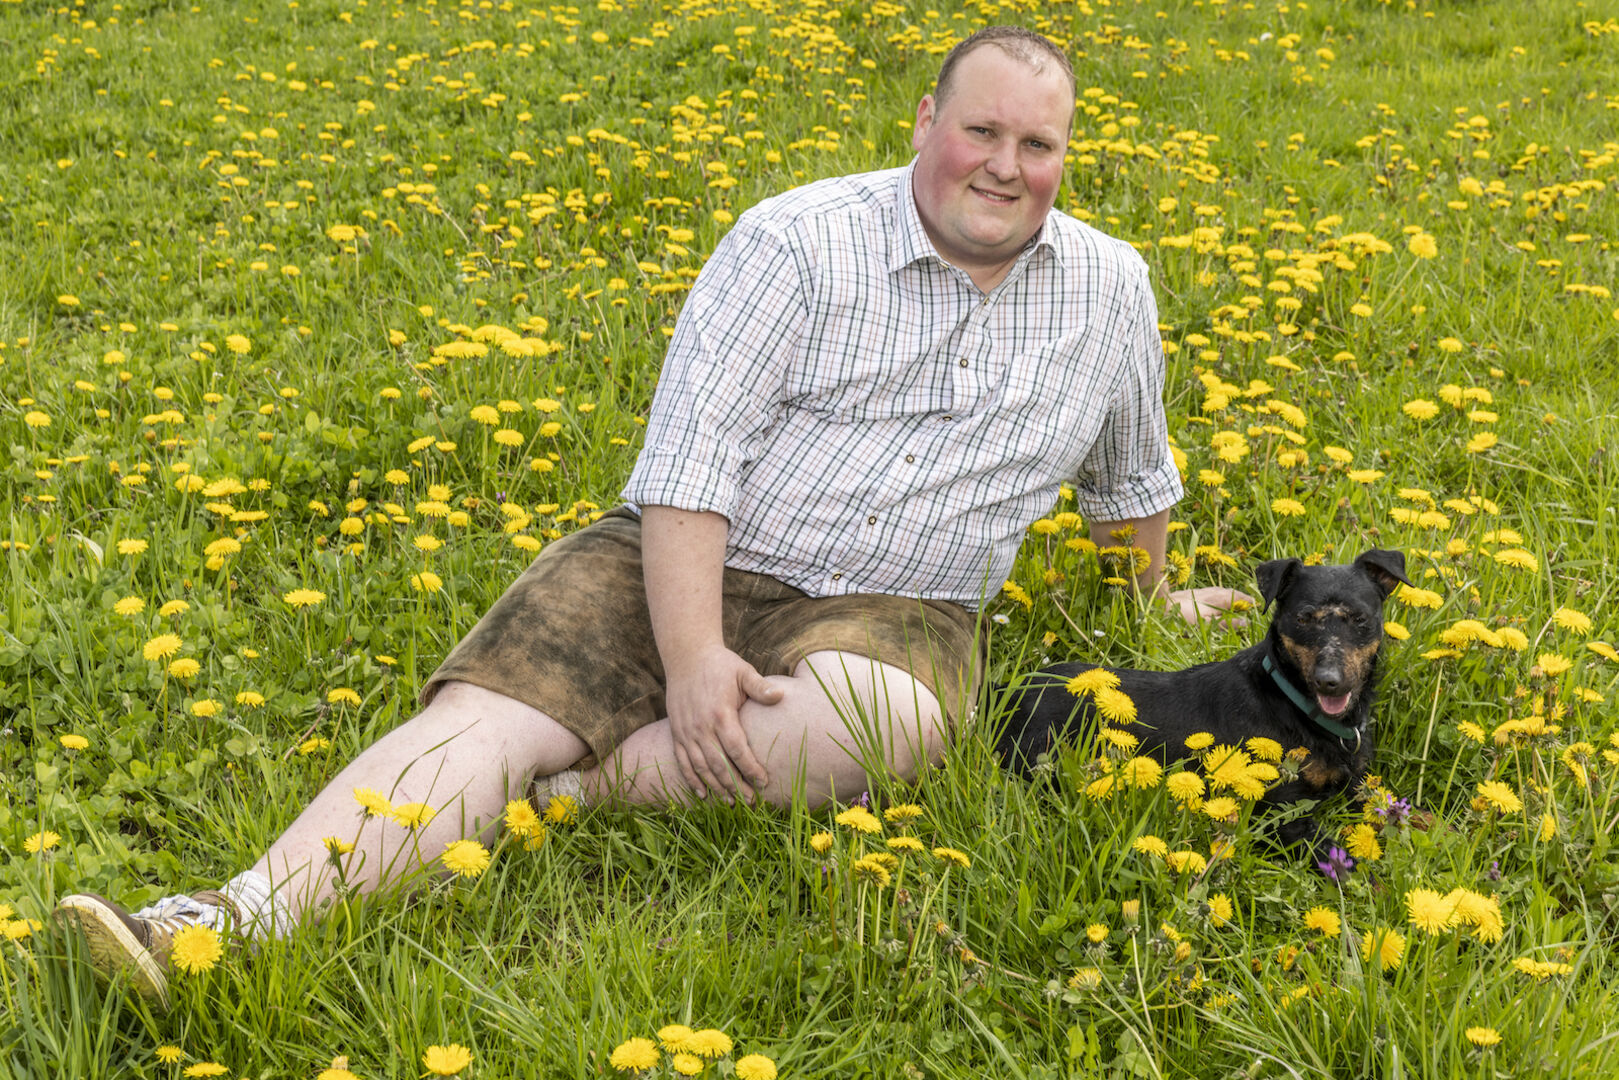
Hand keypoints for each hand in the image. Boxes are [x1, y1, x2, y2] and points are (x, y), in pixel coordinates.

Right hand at [664, 644, 781, 801]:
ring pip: (701, 767)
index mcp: (720, 713)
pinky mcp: (677, 733)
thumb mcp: (743, 671)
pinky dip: (692, 779)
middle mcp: (701, 726)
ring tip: (731, 803)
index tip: (763, 782)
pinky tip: (702, 794)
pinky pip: (683, 762)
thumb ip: (760, 687)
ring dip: (716, 787)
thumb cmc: (721, 665)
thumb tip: (781, 696)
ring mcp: (686, 731)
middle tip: (751, 802)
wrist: (686, 656)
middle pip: (719, 764)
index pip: (737, 749)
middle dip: (736, 786)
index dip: (750, 768)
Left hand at [1164, 586, 1258, 627]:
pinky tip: (1214, 598)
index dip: (1248, 601)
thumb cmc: (1181, 617)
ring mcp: (1199, 591)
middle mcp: (1210, 592)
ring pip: (1219, 591)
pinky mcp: (1190, 593)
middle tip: (1250, 602)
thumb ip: (1225, 623)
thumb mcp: (1205, 624)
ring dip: (1229, 594)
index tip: (1257, 604)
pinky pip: (1210, 592)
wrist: (1157, 604)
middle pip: (1229, 592)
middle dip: (1240, 596)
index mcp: (1216, 598)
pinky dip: (1218, 594)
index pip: (1237, 597)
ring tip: (1236, 599)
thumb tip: (1245, 622)